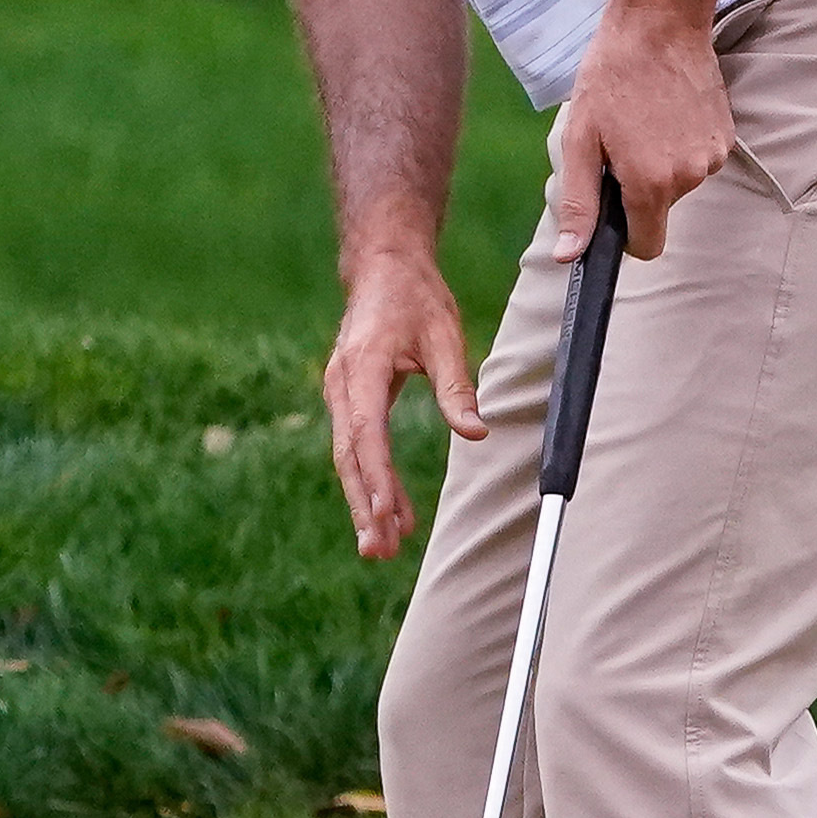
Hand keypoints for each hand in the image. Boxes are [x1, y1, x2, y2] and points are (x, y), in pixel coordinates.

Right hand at [318, 249, 480, 562]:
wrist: (383, 267)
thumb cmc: (416, 297)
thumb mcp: (445, 335)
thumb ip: (456, 386)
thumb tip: (477, 433)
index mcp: (362, 367)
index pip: (367, 433)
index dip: (375, 477)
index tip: (383, 514)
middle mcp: (341, 384)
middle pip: (350, 456)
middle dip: (363, 505)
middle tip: (378, 550)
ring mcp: (340, 393)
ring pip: (350, 457)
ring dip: (365, 502)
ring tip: (382, 547)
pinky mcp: (348, 398)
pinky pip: (357, 446)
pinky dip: (370, 480)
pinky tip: (388, 511)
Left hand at [544, 0, 734, 261]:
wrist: (658, 25)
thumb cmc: (610, 77)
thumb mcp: (580, 140)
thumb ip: (580, 203)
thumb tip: (569, 256)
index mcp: (650, 183)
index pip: (647, 247)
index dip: (626, 234)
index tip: (614, 203)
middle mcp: (689, 177)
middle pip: (660, 209)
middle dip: (639, 186)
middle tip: (621, 140)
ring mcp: (713, 156)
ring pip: (680, 182)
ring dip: (662, 162)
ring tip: (644, 119)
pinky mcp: (726, 135)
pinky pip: (698, 158)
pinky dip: (682, 144)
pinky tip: (667, 110)